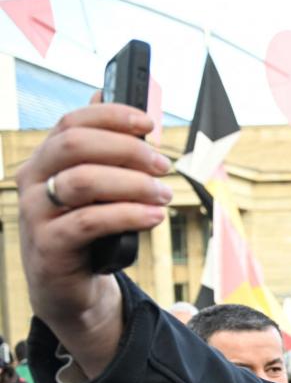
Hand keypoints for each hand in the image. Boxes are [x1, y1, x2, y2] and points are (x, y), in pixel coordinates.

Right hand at [16, 100, 171, 379]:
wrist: (67, 287)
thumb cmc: (86, 232)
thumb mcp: (95, 190)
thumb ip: (102, 152)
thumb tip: (103, 95)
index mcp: (45, 159)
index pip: (71, 122)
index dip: (111, 116)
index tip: (149, 123)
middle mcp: (34, 180)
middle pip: (75, 145)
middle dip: (127, 149)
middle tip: (164, 166)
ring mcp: (36, 213)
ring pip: (84, 181)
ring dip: (133, 184)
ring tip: (164, 195)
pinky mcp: (49, 245)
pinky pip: (90, 222)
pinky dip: (128, 215)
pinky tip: (153, 216)